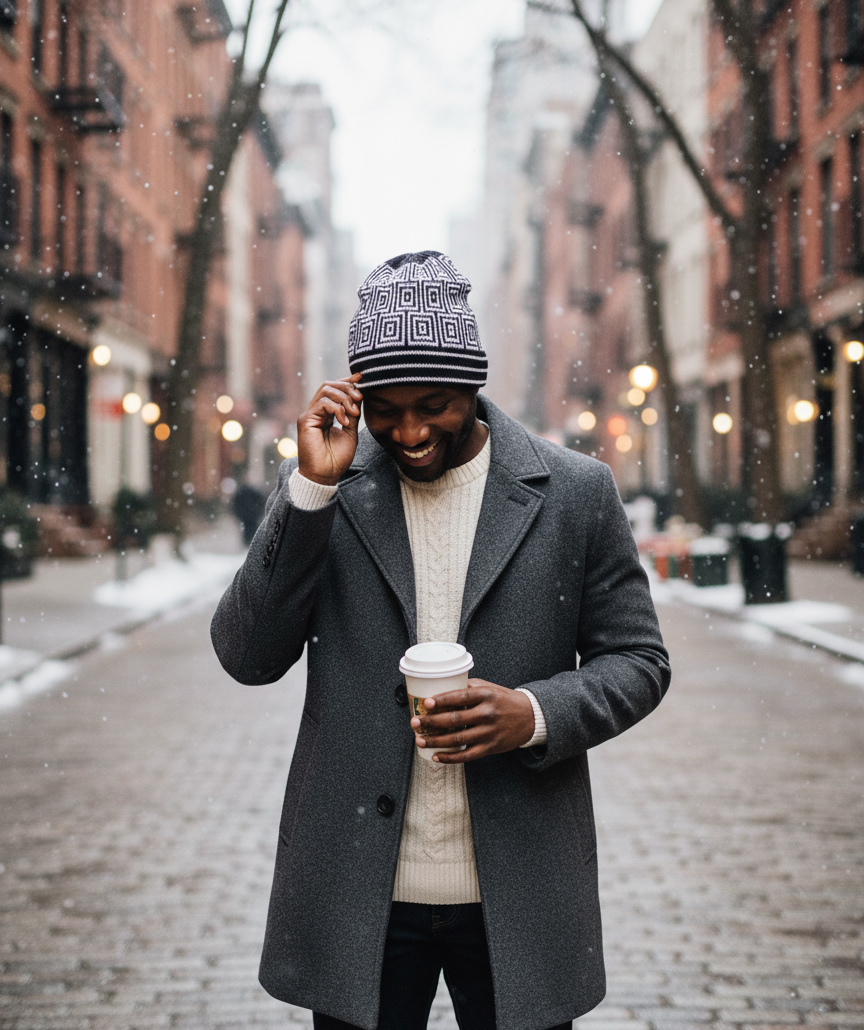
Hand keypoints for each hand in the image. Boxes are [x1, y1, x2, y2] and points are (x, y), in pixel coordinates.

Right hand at [297, 374, 362, 485]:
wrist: (325, 476)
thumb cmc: (336, 459)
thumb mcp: (350, 432)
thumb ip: (352, 414)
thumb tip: (359, 396)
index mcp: (326, 414)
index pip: (334, 390)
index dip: (347, 381)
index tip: (361, 377)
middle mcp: (316, 412)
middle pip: (329, 385)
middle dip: (347, 387)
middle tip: (359, 398)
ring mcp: (310, 415)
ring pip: (325, 390)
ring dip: (344, 397)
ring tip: (354, 412)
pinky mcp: (306, 420)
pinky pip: (322, 403)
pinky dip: (337, 408)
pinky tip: (345, 421)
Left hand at [410, 678, 534, 763]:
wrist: (530, 717)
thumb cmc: (504, 700)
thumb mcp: (489, 688)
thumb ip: (468, 687)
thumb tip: (442, 685)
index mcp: (486, 695)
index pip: (461, 696)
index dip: (442, 700)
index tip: (426, 702)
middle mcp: (487, 713)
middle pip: (455, 719)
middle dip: (432, 722)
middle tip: (415, 722)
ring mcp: (489, 732)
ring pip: (458, 739)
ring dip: (436, 741)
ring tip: (420, 740)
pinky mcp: (491, 747)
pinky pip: (467, 755)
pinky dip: (450, 757)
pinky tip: (437, 756)